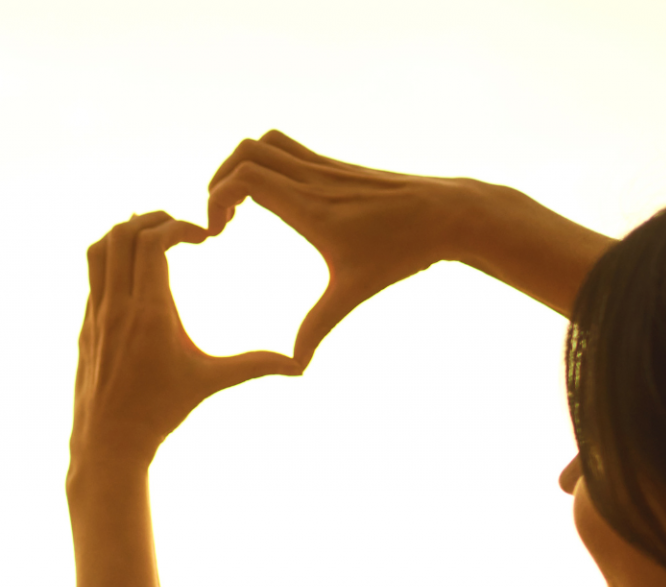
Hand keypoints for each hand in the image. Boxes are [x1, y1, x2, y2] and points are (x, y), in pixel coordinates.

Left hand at [71, 212, 297, 469]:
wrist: (109, 443)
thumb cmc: (160, 413)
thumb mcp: (209, 382)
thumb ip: (253, 366)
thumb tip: (298, 367)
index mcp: (149, 313)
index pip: (152, 241)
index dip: (178, 226)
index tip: (202, 238)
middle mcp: (117, 308)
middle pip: (122, 234)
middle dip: (152, 219)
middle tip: (179, 228)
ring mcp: (96, 315)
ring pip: (98, 249)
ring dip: (124, 233)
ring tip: (153, 238)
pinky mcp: (86, 326)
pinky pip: (92, 275)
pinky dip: (112, 259)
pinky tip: (135, 269)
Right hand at [207, 131, 473, 364]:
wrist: (449, 214)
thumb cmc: (404, 252)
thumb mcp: (354, 292)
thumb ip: (318, 326)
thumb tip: (296, 366)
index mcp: (310, 207)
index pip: (246, 177)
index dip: (216, 198)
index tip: (217, 233)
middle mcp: (315, 179)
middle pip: (248, 151)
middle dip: (220, 180)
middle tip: (222, 219)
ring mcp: (326, 168)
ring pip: (267, 142)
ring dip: (242, 166)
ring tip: (240, 206)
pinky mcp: (337, 167)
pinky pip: (289, 149)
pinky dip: (266, 166)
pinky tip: (274, 202)